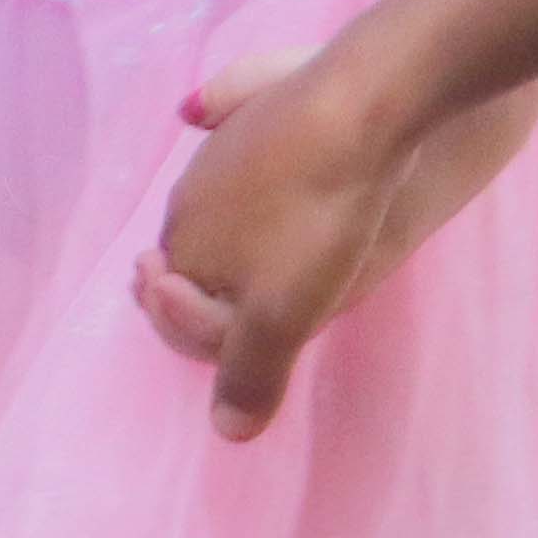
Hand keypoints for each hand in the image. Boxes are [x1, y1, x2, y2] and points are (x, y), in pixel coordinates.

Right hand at [130, 41, 476, 440]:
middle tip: (267, 311)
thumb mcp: (286, 313)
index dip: (201, 334)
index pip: (176, 307)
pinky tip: (271, 175)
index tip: (243, 343)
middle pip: (194, 260)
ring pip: (218, 212)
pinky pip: (240, 154)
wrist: (361, 105)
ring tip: (289, 257)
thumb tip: (226, 432)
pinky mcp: (257, 104)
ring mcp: (219, 147)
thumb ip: (250, 373)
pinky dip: (250, 180)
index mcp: (183, 242)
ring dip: (239, 240)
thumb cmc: (320, 216)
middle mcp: (186, 195)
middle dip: (216, 291)